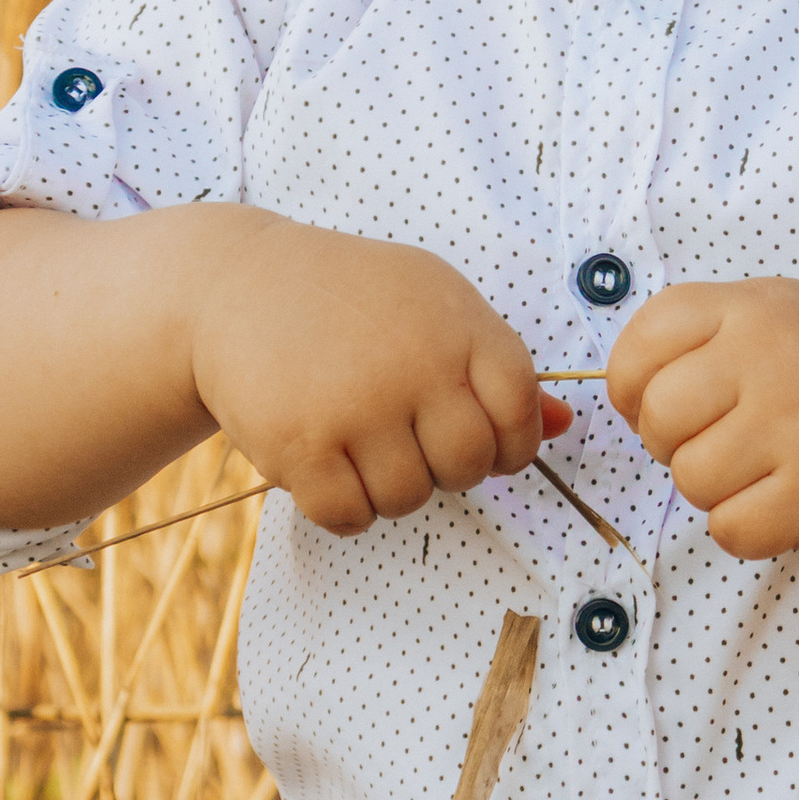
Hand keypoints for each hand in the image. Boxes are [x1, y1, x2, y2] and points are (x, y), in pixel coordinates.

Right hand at [194, 213, 561, 535]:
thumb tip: (560, 426)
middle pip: (468, 464)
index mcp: (460, 325)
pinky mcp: (301, 443)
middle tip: (411, 444)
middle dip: (448, 470)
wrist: (237, 283)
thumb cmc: (348, 296)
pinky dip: (343, 509)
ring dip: (389, 489)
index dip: (510, 443)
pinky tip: (328, 470)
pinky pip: (348, 516)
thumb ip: (493, 365)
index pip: (519, 412)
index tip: (480, 441)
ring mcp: (358, 405)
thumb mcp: (433, 303)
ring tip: (362, 446)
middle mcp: (416, 363)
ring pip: (408, 497)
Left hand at [607, 277, 798, 560]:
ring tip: (760, 470)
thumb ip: (698, 335)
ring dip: (713, 489)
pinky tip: (781, 502)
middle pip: (659, 417)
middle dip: (671, 443)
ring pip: (691, 479)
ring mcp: (797, 428)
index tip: (664, 403)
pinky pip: (729, 528)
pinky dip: (745, 528)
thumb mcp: (775, 316)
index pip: (641, 345)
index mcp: (753, 308)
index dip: (633, 388)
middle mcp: (773, 358)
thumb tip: (623, 392)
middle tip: (716, 442)